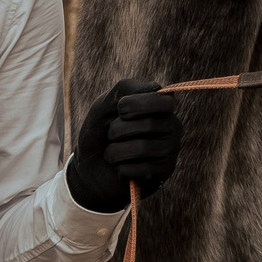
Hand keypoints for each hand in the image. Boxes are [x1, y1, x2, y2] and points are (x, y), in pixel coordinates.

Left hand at [66, 78, 182, 211]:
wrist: (89, 167)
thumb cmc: (100, 131)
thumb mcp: (106, 104)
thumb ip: (126, 89)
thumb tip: (157, 88)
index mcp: (161, 106)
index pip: (164, 101)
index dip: (137, 104)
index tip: (120, 110)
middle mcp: (172, 126)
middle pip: (149, 125)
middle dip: (117, 130)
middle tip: (110, 136)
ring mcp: (171, 150)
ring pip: (143, 148)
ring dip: (115, 152)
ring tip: (110, 154)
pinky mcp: (164, 172)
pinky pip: (143, 170)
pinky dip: (121, 170)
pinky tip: (119, 169)